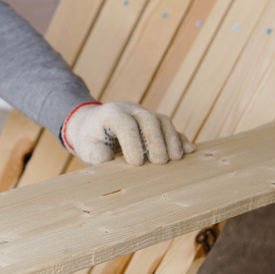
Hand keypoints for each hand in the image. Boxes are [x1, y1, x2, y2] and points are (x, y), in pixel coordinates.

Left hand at [61, 101, 194, 165]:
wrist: (92, 124)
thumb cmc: (89, 137)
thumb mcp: (85, 146)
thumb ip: (96, 154)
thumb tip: (110, 162)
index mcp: (111, 114)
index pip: (125, 124)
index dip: (132, 142)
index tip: (136, 163)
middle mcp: (130, 110)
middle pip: (148, 119)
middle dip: (156, 141)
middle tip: (159, 162)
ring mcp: (144, 114)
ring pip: (162, 121)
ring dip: (171, 140)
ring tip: (176, 159)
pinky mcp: (154, 123)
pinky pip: (170, 128)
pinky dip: (179, 139)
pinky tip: (188, 151)